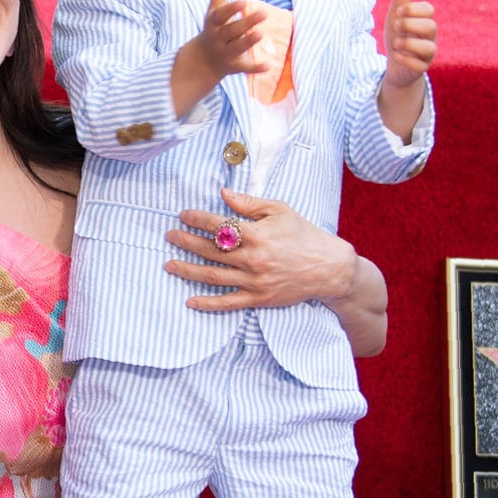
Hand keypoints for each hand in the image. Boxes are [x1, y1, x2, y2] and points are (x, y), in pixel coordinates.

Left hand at [166, 189, 358, 311]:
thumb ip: (249, 203)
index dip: (197, 219)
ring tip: (169, 265)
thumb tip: (223, 194)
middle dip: (186, 242)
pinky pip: (227, 303)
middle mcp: (252, 258)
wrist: (328, 268)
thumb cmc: (304, 235)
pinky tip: (190, 301)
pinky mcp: (257, 298)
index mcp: (256, 234)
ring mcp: (253, 281)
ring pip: (212, 276)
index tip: (183, 215)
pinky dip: (207, 303)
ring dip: (187, 270)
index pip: (217, 225)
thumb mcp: (280, 211)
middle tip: (170, 236)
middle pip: (209, 250)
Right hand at [169, 0, 272, 116]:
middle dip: (246, 23)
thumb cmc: (213, 29)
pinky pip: (245, 68)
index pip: (221, 16)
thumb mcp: (213, 12)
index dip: (231, 9)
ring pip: (237, 48)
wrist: (203, 60)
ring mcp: (225, 53)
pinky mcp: (234, 66)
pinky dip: (256, 68)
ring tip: (261, 34)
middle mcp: (218, 39)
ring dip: (248, 42)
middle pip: (232, 31)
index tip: (243, 1)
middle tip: (264, 13)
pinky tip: (269, 66)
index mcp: (214, 24)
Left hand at [382, 0, 436, 89]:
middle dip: (410, 25)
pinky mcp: (421, 69)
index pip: (429, 10)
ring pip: (429, 48)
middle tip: (396, 26)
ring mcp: (427, 55)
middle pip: (431, 27)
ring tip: (396, 43)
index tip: (398, 12)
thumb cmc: (399, 36)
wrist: (395, 64)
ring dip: (409, 44)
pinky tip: (396, 55)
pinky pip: (419, 66)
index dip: (413, 9)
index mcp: (424, 21)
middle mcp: (430, 37)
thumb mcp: (396, 17)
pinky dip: (406, 60)